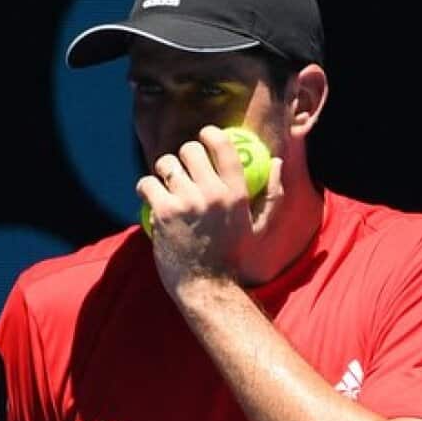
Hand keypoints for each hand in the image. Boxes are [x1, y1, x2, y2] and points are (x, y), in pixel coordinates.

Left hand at [136, 125, 283, 291]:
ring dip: (162, 170)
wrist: (206, 286)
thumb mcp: (260, 228)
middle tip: (179, 168)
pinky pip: (147, 183)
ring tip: (162, 182)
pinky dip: (145, 187)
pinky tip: (148, 195)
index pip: (223, 146)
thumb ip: (272, 194)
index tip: (203, 135)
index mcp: (236, 193)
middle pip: (190, 150)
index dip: (210, 134)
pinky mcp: (164, 211)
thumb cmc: (233, 258)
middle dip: (183, 155)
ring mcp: (187, 201)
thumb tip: (276, 162)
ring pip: (166, 163)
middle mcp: (213, 193)